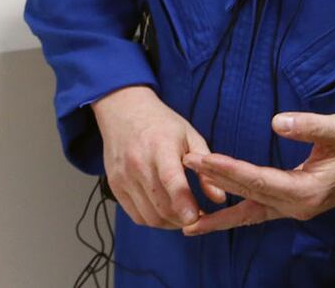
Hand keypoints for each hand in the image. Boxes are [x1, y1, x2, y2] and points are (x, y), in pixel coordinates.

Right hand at [92, 85, 210, 228]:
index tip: (195, 218)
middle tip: (199, 216)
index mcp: (159, 146)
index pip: (170, 179)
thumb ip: (206, 169)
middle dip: (183, 219)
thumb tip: (219, 199)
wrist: (123, 111)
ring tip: (183, 215)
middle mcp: (137, 163)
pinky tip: (165, 212)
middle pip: (161, 205)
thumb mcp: (190, 136)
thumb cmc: (161, 124)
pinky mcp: (115, 186)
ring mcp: (123, 176)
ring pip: (150, 216)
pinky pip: (137, 216)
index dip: (182, 201)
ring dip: (170, 223)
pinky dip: (154, 220)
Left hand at [179, 112, 334, 235]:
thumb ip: (310, 126)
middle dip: (214, 180)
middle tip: (184, 165)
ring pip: (248, 213)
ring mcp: (292, 211)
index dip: (228, 169)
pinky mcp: (289, 207)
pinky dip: (232, 216)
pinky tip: (212, 219)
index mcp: (307, 190)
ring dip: (218, 212)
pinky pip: (255, 214)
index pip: (258, 179)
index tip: (202, 158)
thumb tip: (277, 121)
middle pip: (247, 195)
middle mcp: (296, 207)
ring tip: (187, 218)